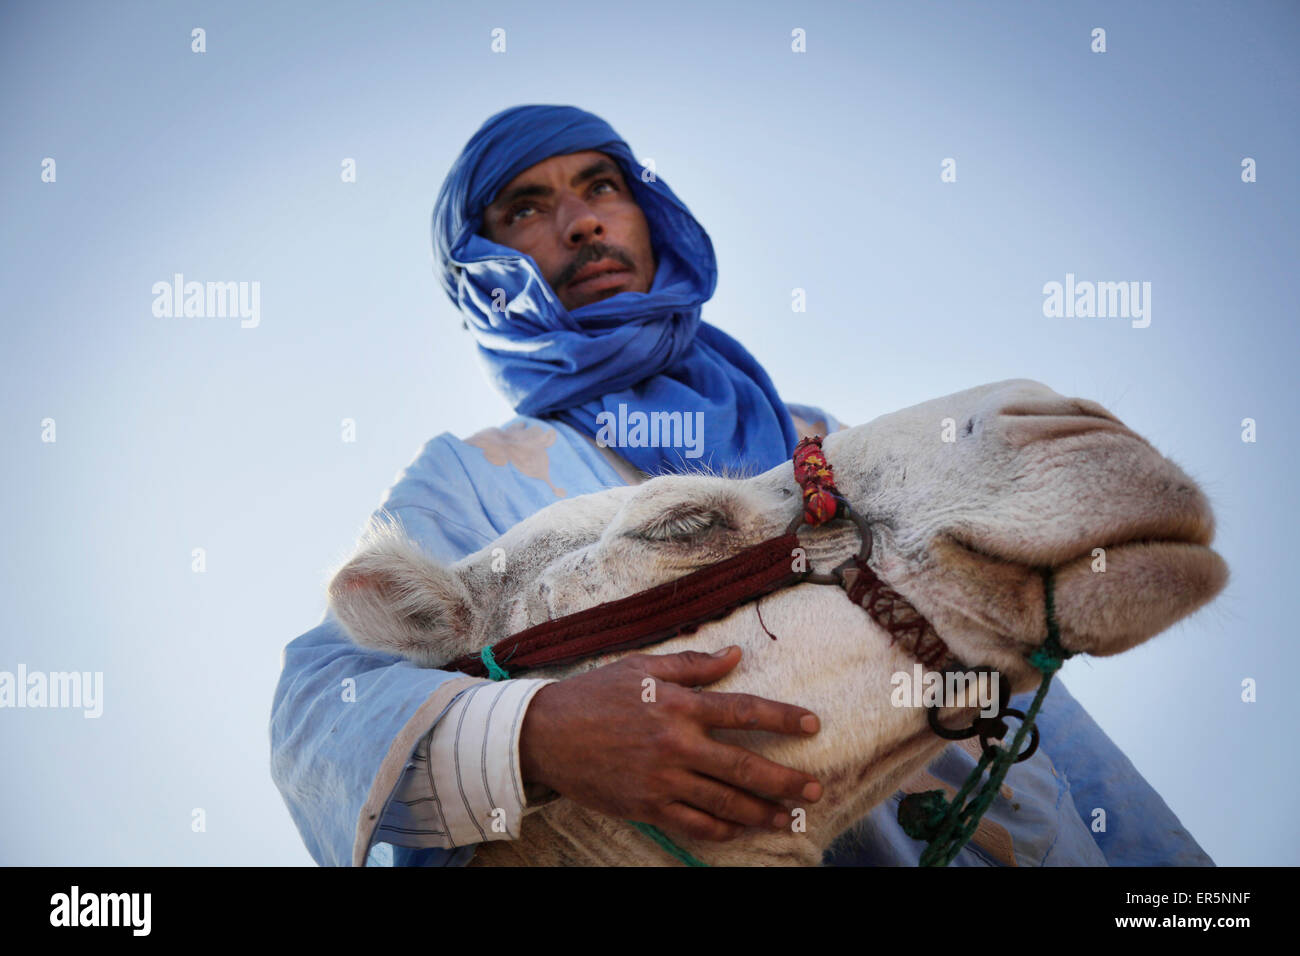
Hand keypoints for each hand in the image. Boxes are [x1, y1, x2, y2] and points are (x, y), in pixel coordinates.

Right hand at [518, 645, 822, 841]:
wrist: (546, 734)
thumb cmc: (594, 694)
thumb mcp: (641, 667)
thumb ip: (692, 664)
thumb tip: (735, 655)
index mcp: (678, 705)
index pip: (744, 711)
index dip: (783, 717)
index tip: (813, 724)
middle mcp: (677, 745)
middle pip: (744, 766)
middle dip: (786, 780)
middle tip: (815, 788)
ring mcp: (662, 780)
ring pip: (725, 802)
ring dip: (763, 812)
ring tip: (789, 817)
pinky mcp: (647, 806)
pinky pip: (694, 824)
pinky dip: (722, 829)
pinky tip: (741, 829)